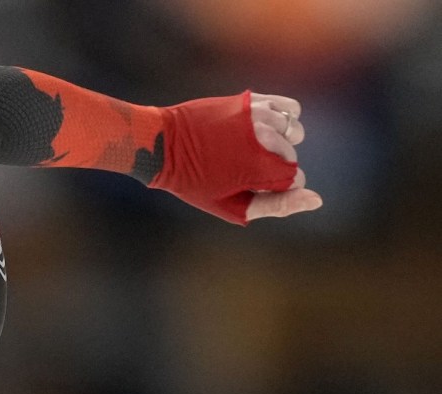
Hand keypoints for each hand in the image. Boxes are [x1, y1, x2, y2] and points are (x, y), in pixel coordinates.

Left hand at [150, 90, 322, 224]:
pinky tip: (266, 129)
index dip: (275, 187)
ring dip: (281, 143)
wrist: (163, 145)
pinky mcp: (251, 101)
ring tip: (254, 148)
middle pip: (292, 156)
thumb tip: (317, 199)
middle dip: (275, 166)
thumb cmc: (194, 182)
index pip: (294, 180)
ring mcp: (257, 116)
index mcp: (257, 168)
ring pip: (294, 131)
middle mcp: (262, 138)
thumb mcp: (231, 205)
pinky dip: (285, 119)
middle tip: (243, 169)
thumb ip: (275, 205)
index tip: (252, 186)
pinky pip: (290, 108)